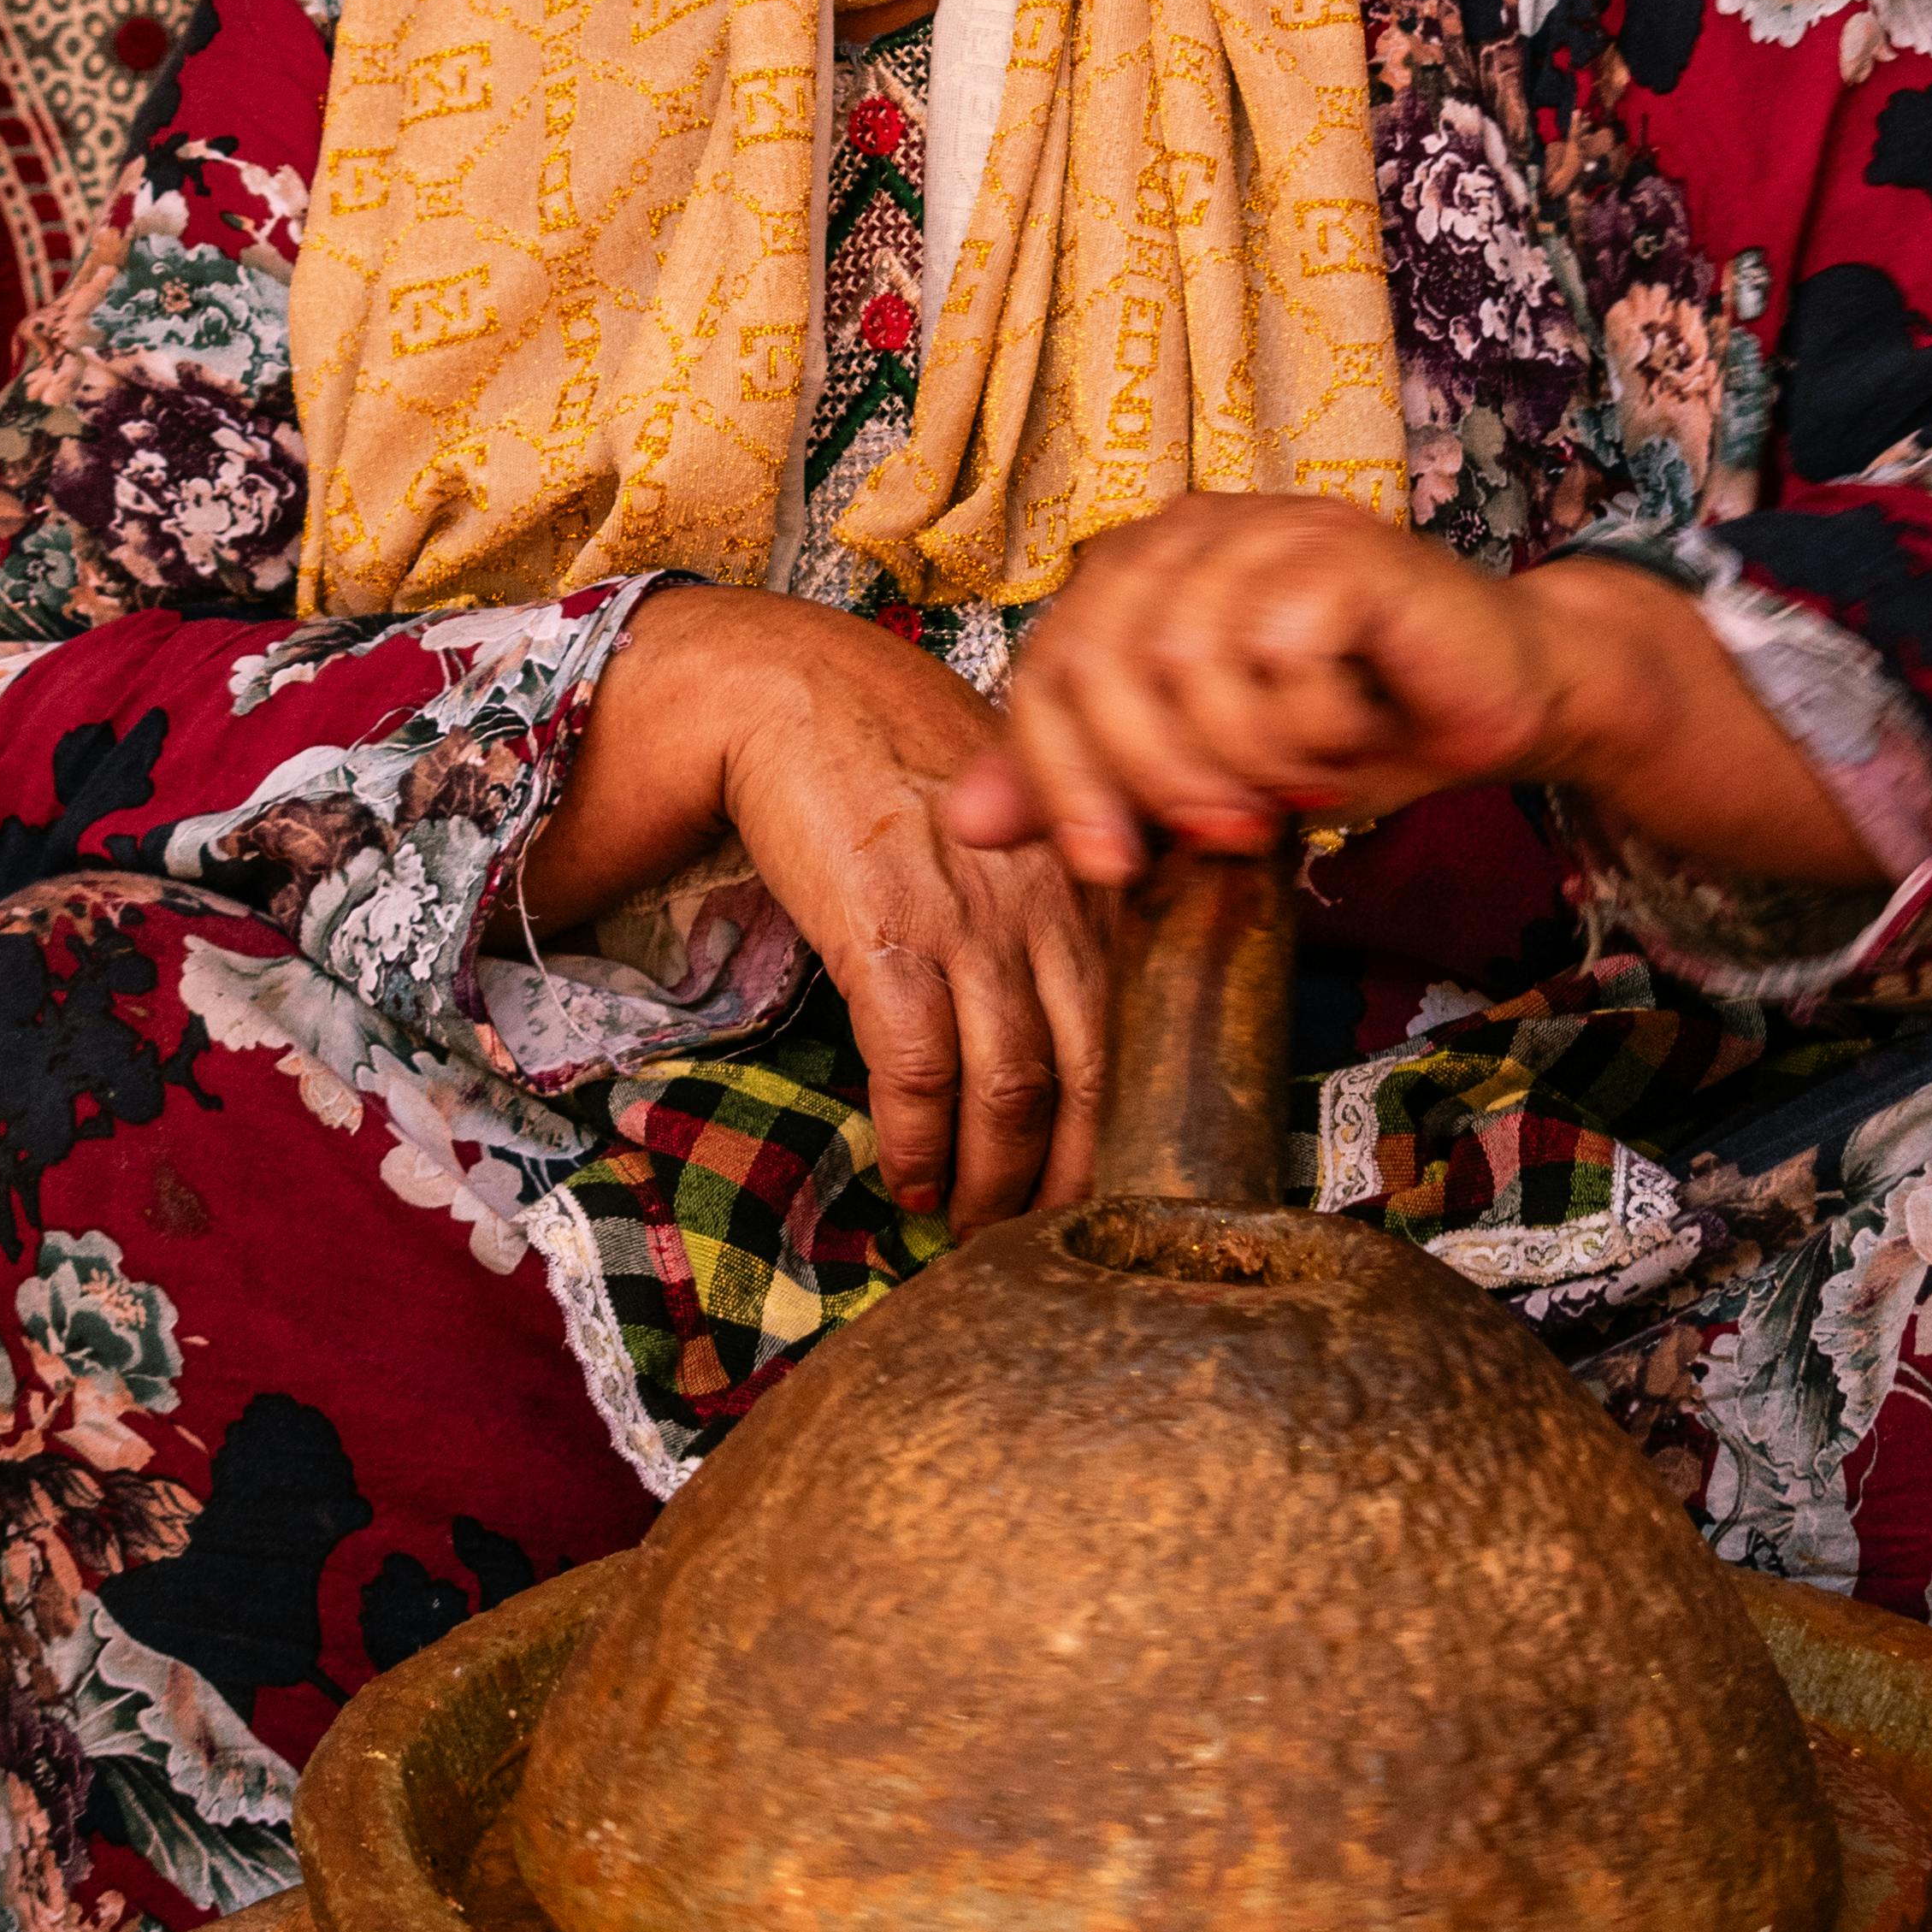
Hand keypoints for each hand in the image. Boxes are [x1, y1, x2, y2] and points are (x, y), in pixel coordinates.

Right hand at [524, 588, 1110, 1229]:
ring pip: (1008, 1093)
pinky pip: (916, 1070)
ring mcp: (971, 923)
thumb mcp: (1012, 822)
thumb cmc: (900, 756)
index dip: (1114, 1135)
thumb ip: (1053, 903)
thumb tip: (1064, 1010)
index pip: (1133, 1038)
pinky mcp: (890, 935)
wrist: (798, 694)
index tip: (1092, 1193)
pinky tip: (903, 1175)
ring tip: (960, 1223)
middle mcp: (1048, 907)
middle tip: (1031, 1237)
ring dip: (985, 1180)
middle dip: (1060, 1183)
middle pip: (1085, 1084)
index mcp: (1089, 883)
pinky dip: (914, 1142)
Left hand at [947, 499, 1878, 895]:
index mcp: (1136, 571)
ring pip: (1190, 659)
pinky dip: (1313, 723)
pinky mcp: (1345, 547)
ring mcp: (1267, 528)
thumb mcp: (1202, 773)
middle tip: (1228, 836)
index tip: (1112, 869)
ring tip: (1300, 785)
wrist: (1497, 699)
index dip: (1062, 781)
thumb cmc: (1348, 729)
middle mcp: (1189, 531)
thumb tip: (966, 820)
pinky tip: (1350, 733)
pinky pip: (1284, 649)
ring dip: (1246, 757)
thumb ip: (1088, 780)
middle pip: (1103, 664)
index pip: (1045, 672)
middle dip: (1157, 778)